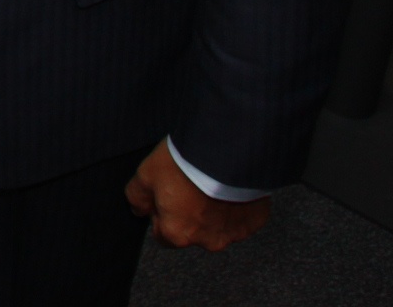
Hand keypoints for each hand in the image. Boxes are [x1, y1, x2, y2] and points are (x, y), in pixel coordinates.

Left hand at [126, 141, 268, 250]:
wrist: (227, 151)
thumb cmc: (185, 163)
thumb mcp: (146, 175)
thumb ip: (137, 198)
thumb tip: (138, 209)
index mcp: (177, 234)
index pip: (162, 234)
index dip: (161, 213)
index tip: (166, 195)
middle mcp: (207, 241)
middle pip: (191, 230)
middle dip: (189, 212)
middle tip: (189, 184)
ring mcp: (234, 232)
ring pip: (217, 225)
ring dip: (213, 210)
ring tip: (210, 182)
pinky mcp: (255, 220)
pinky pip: (241, 216)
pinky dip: (235, 205)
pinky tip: (228, 185)